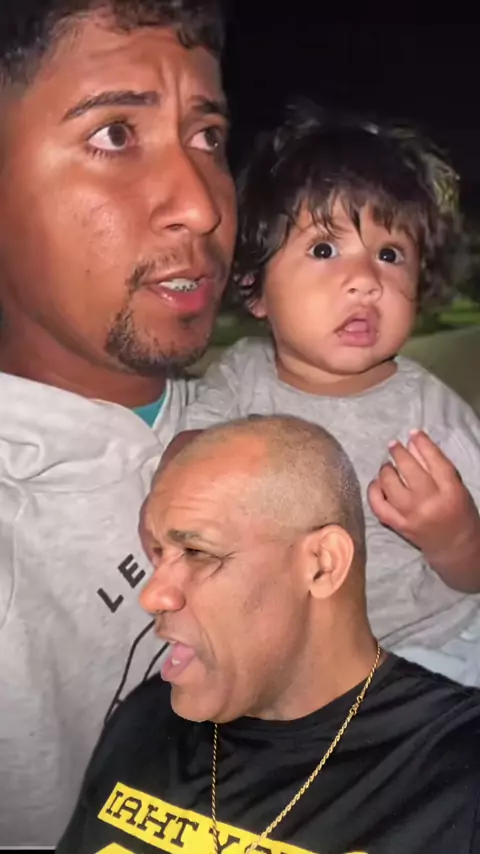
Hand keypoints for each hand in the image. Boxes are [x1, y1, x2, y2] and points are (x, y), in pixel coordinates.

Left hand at [368, 430, 478, 560]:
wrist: (454, 546)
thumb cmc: (458, 511)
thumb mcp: (455, 487)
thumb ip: (436, 465)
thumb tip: (412, 442)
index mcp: (451, 492)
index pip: (435, 462)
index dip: (423, 444)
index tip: (412, 433)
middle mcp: (430, 503)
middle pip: (410, 470)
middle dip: (398, 453)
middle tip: (393, 446)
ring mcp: (411, 516)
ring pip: (390, 485)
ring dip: (385, 470)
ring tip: (387, 466)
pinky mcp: (398, 526)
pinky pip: (378, 505)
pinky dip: (374, 491)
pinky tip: (377, 483)